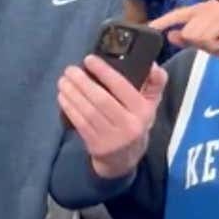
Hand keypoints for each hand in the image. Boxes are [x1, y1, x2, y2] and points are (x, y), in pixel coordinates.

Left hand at [58, 58, 166, 178]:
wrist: (125, 159)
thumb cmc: (136, 122)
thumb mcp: (151, 104)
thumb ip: (155, 83)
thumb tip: (152, 65)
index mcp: (143, 111)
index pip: (122, 87)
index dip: (104, 72)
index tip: (89, 59)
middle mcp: (129, 125)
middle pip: (101, 99)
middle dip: (82, 82)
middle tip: (70, 69)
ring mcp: (112, 137)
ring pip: (88, 111)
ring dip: (72, 93)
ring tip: (63, 81)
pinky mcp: (96, 145)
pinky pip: (80, 123)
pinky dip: (69, 108)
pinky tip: (63, 96)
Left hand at [149, 0, 218, 59]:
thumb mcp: (204, 42)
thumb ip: (187, 38)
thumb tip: (170, 35)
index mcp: (202, 9)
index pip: (178, 15)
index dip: (164, 21)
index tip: (150, 27)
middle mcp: (207, 7)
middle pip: (188, 30)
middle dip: (200, 41)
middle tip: (217, 41)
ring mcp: (214, 12)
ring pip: (195, 34)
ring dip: (208, 43)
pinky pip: (205, 37)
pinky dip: (215, 44)